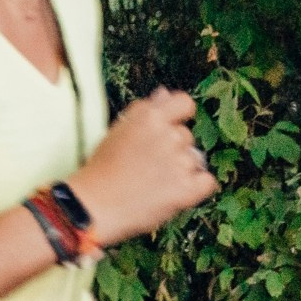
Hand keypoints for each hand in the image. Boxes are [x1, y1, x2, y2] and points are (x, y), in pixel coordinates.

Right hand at [67, 88, 216, 246]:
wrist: (93, 207)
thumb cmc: (101, 169)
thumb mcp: (117, 131)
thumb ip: (144, 111)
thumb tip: (164, 93)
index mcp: (149, 117)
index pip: (184, 103)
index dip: (180, 116)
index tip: (170, 128)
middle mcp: (168, 135)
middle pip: (187, 136)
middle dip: (173, 149)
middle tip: (149, 166)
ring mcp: (179, 162)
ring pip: (196, 159)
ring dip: (181, 170)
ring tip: (154, 183)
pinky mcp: (187, 188)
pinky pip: (207, 182)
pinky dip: (195, 188)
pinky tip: (174, 193)